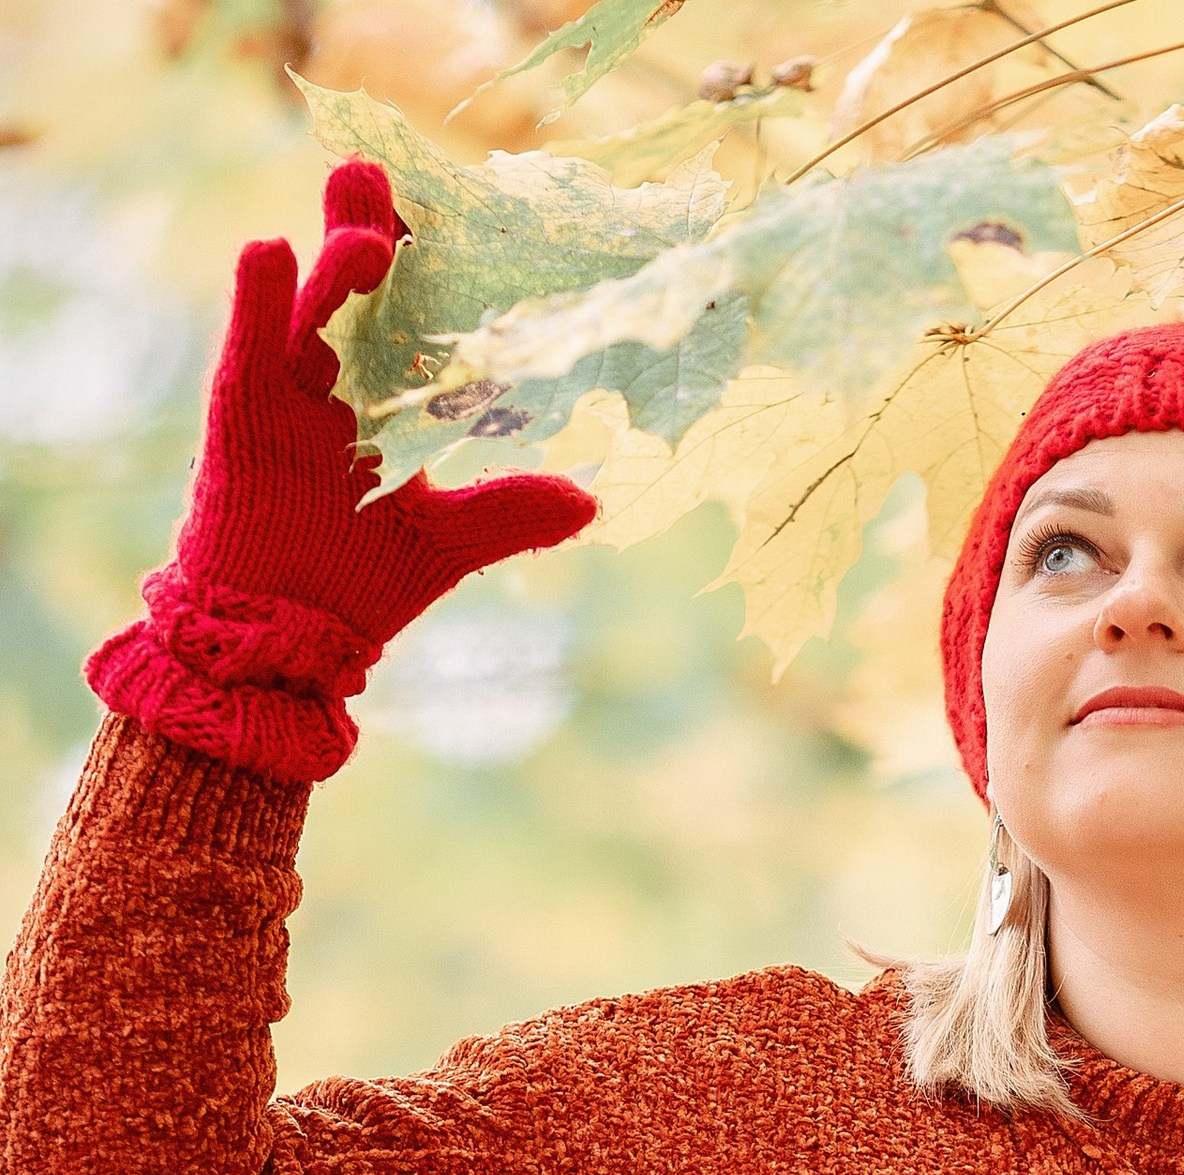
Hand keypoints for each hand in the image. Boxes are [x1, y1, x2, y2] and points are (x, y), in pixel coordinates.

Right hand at [87, 160, 596, 783]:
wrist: (286, 636)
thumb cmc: (361, 584)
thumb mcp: (450, 542)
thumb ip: (512, 513)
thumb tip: (590, 505)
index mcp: (387, 400)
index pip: (409, 317)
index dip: (426, 266)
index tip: (454, 219)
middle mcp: (336, 384)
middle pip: (356, 293)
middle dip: (369, 232)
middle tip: (380, 175)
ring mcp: (287, 393)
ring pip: (311, 309)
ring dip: (336, 269)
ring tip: (365, 239)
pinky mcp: (240, 412)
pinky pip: (247, 343)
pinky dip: (255, 300)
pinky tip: (267, 249)